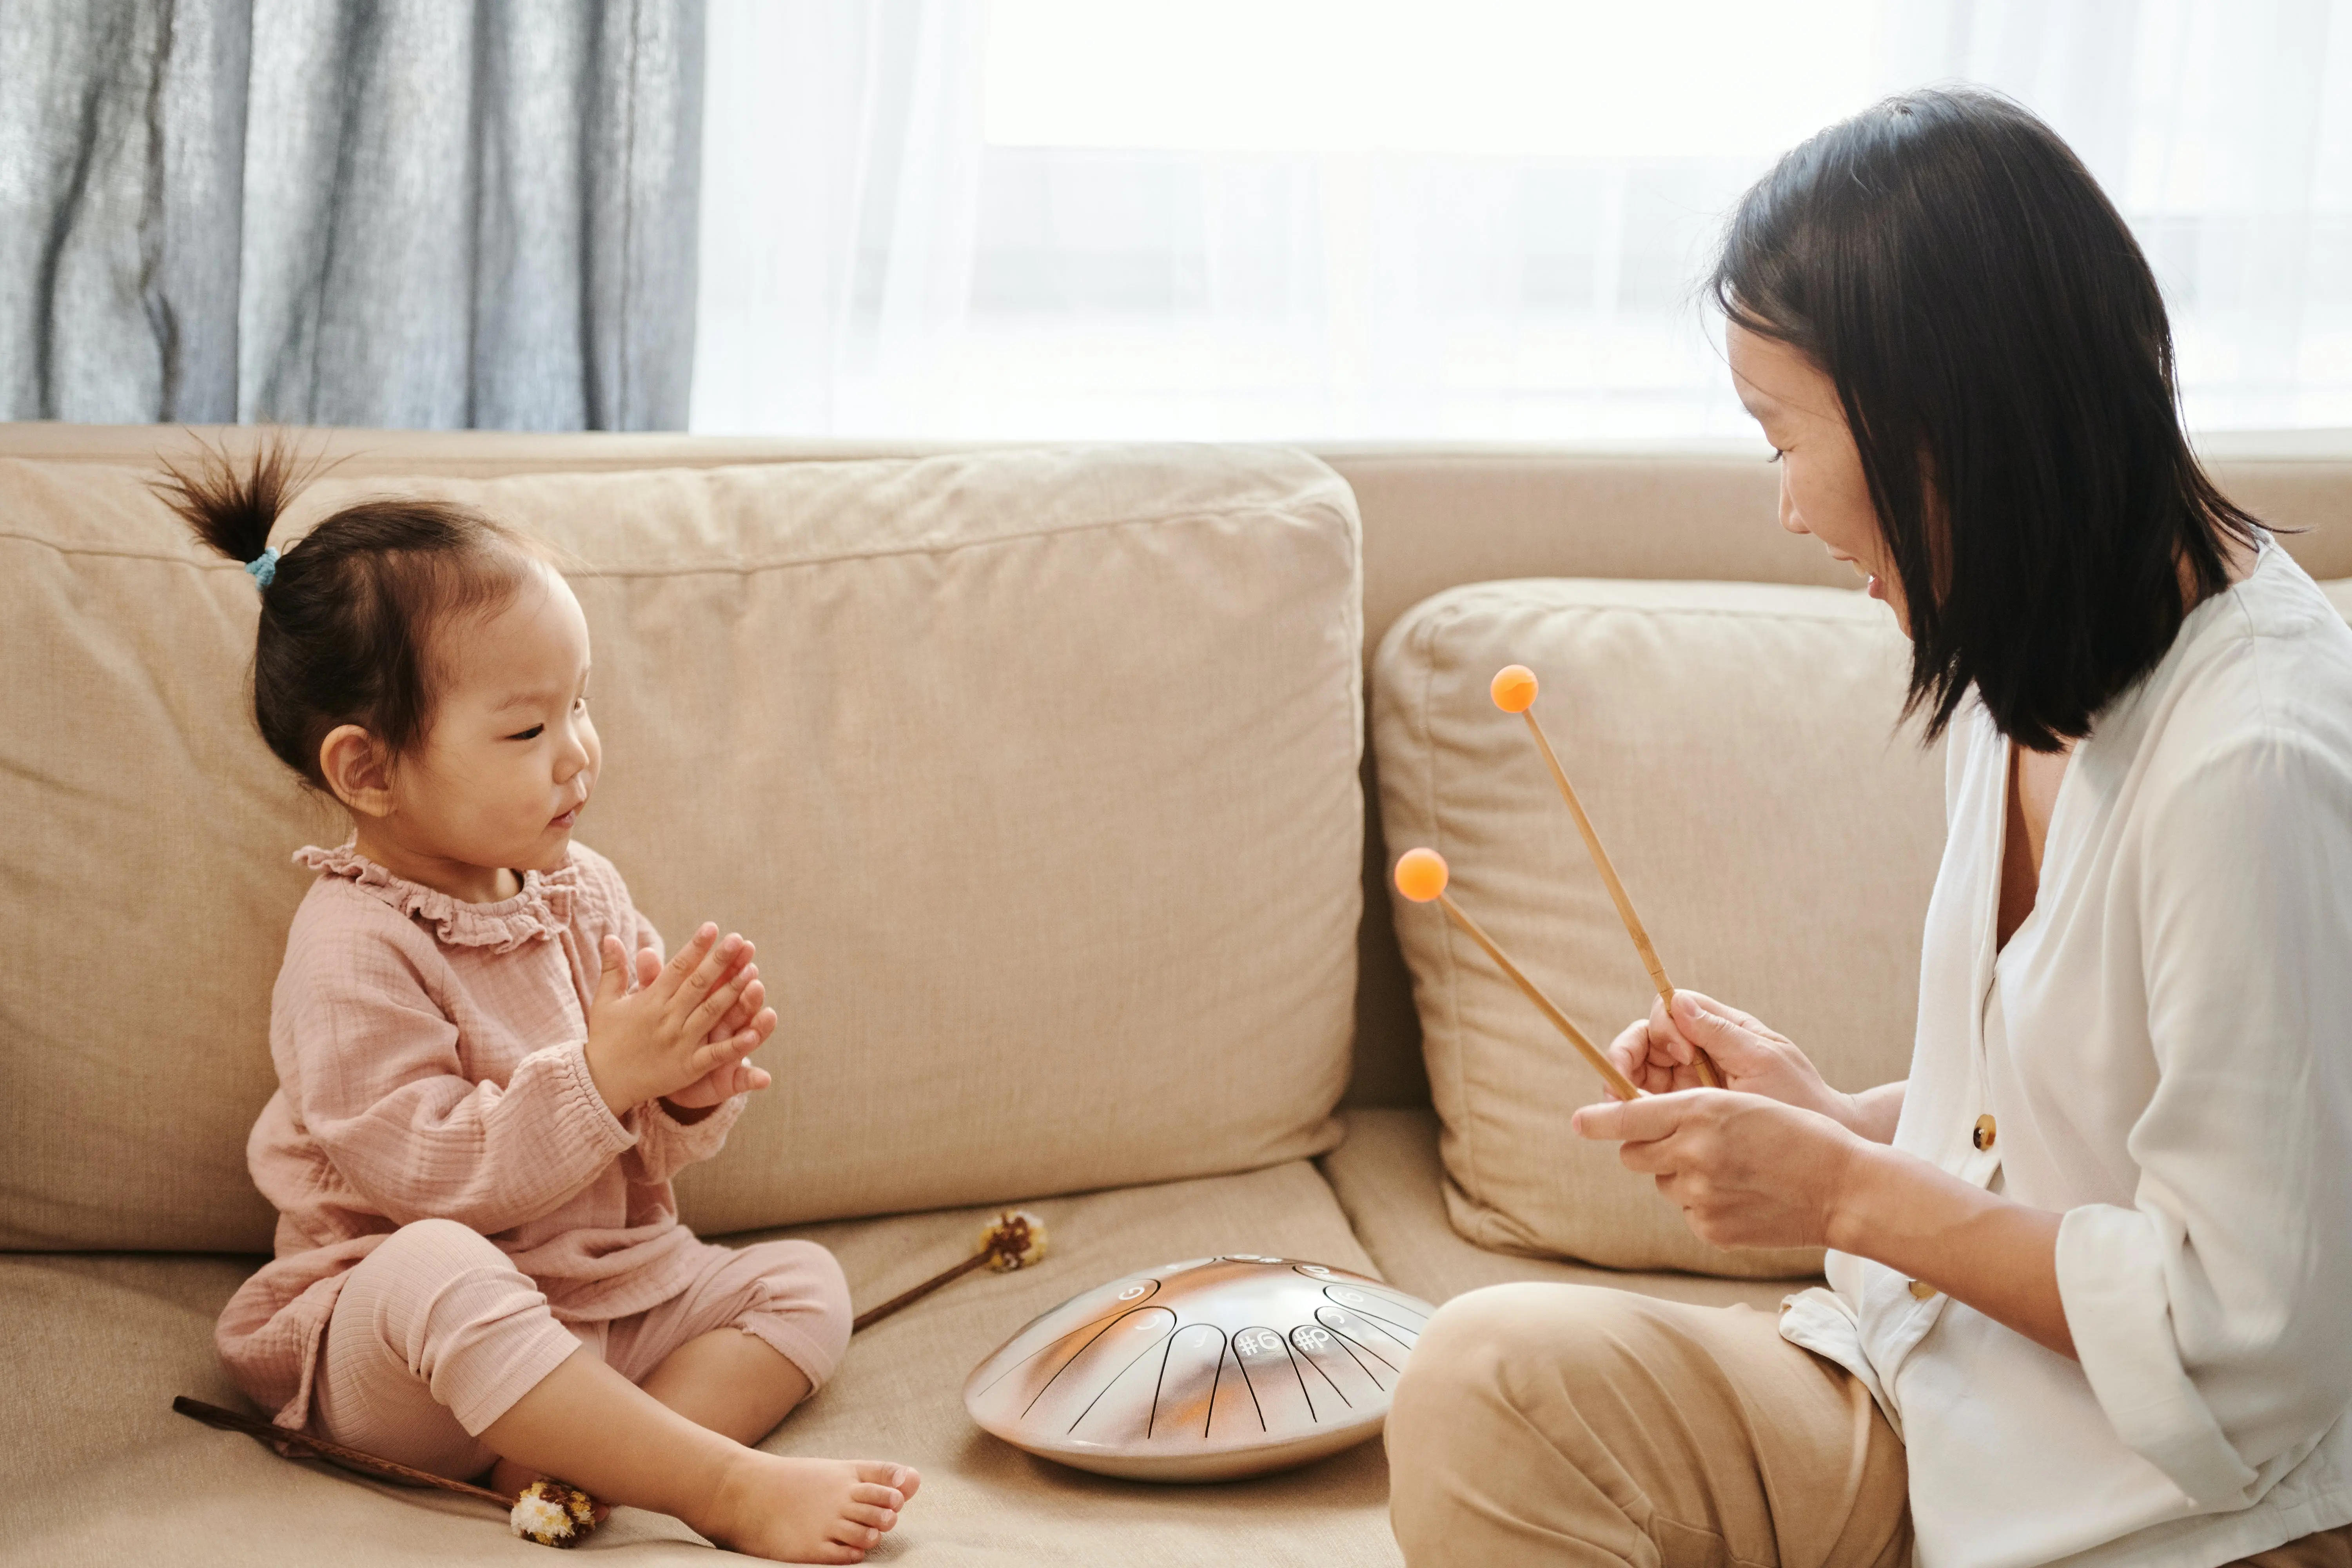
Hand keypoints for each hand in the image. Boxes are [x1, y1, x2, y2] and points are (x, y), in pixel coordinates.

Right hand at [583, 924, 772, 1115]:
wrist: (600, 1083)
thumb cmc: (605, 1038)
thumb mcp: (605, 1001)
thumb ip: (613, 969)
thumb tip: (610, 936)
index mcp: (650, 1001)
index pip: (677, 968)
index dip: (696, 947)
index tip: (712, 927)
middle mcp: (667, 1018)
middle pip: (698, 985)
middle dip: (720, 961)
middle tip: (738, 940)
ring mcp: (679, 1043)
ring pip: (711, 1012)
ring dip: (732, 991)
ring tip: (752, 970)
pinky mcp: (688, 1067)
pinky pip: (715, 1055)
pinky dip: (735, 1045)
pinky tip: (754, 1034)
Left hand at [661, 943, 776, 1109]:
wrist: (659, 1075)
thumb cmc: (662, 1034)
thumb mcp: (656, 1008)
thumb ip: (654, 981)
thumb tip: (645, 951)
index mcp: (708, 1004)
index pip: (721, 981)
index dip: (729, 964)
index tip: (738, 943)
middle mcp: (725, 1025)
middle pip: (740, 1005)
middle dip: (748, 990)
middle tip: (753, 971)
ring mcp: (729, 1051)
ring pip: (748, 1037)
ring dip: (759, 1027)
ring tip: (768, 1016)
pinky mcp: (729, 1080)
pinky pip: (742, 1080)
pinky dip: (752, 1078)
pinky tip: (764, 1078)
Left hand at [1571, 1089, 1862, 1250]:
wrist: (1843, 1188)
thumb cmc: (1797, 1134)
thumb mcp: (1743, 1104)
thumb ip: (1688, 1114)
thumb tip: (1637, 1128)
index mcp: (1701, 1112)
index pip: (1627, 1117)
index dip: (1598, 1119)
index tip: (1579, 1122)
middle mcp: (1692, 1153)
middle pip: (1633, 1155)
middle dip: (1646, 1148)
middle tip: (1681, 1145)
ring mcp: (1699, 1195)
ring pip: (1662, 1183)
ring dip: (1681, 1176)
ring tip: (1731, 1172)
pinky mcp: (1710, 1229)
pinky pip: (1687, 1212)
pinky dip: (1704, 1205)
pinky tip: (1742, 1197)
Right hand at [1606, 989, 1862, 1130]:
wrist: (1822, 1149)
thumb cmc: (1800, 1099)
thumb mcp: (1764, 1060)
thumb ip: (1721, 1032)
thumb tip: (1677, 1001)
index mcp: (1720, 1031)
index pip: (1669, 1011)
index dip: (1662, 1029)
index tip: (1682, 1056)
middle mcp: (1699, 1053)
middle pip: (1644, 1041)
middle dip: (1626, 1058)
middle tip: (1622, 1088)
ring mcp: (1690, 1084)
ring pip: (1639, 1075)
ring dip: (1626, 1089)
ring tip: (1629, 1113)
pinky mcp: (1686, 1114)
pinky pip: (1651, 1108)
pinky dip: (1639, 1115)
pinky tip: (1644, 1131)